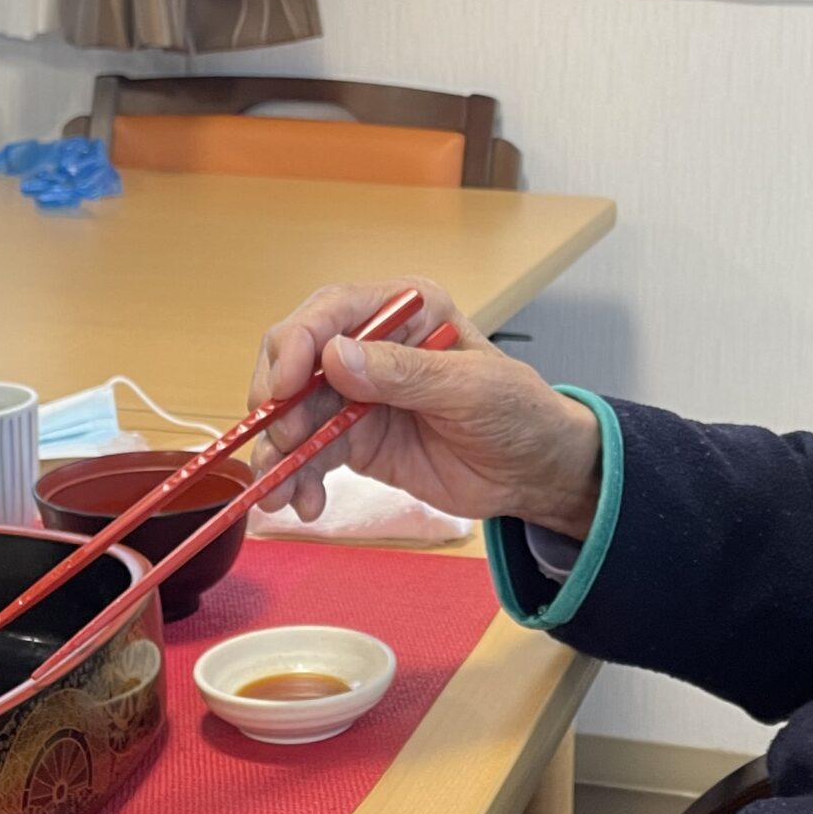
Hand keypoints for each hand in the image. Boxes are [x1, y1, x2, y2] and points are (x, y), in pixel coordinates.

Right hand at [247, 277, 603, 535]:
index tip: (286, 387)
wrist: (534, 473)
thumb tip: (335, 358)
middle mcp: (371, 344)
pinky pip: (309, 453)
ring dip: (278, 451)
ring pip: (294, 411)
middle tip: (280, 442)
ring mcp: (357, 393)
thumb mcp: (472, 389)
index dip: (299, 344)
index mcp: (404, 309)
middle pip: (298, 358)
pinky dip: (297, 478)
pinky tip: (304, 504)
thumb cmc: (518, 414)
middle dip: (278, 401)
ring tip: (280, 492)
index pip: (332, 311)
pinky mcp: (354, 438)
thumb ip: (406, 374)